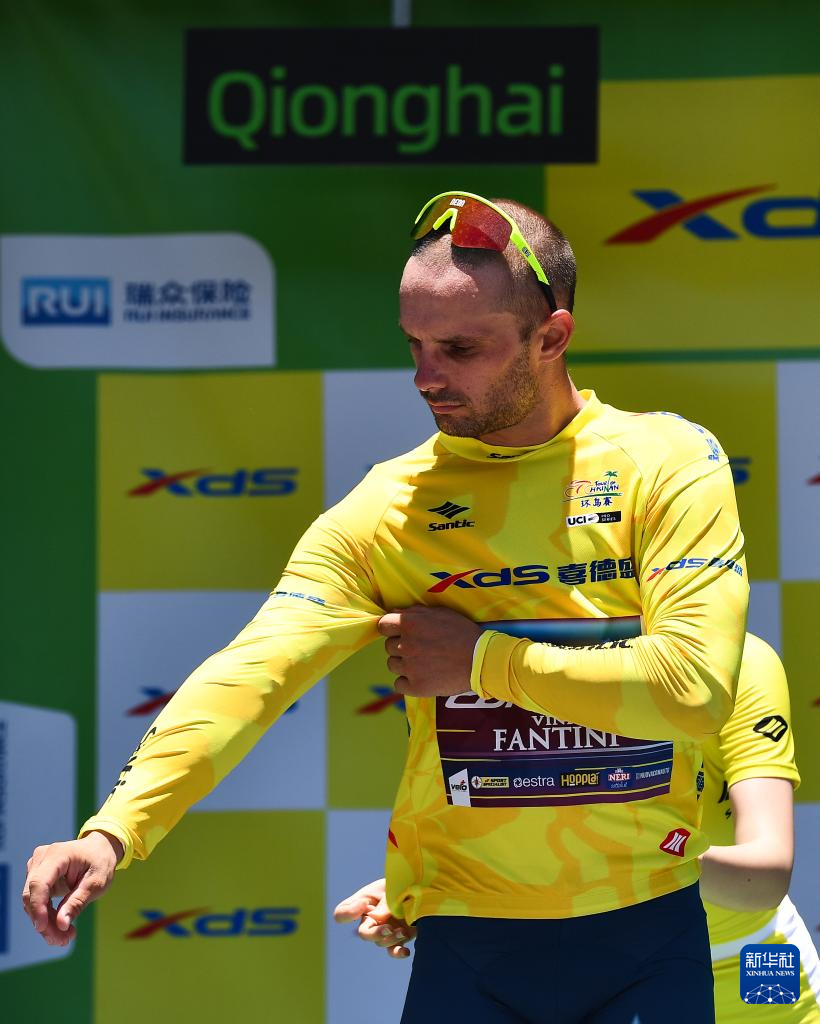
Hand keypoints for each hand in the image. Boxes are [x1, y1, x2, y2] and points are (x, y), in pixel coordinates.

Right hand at [22, 831, 122, 945]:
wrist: (100, 850)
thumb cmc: (100, 862)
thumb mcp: (97, 883)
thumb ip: (78, 902)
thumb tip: (61, 924)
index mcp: (58, 855)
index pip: (39, 883)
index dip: (38, 907)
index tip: (43, 929)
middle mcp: (42, 859)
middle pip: (32, 896)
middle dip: (44, 922)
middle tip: (63, 940)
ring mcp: (37, 867)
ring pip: (32, 902)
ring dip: (46, 924)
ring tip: (66, 937)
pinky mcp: (37, 877)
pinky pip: (36, 902)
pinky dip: (46, 917)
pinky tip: (61, 929)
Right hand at [333, 878, 415, 959]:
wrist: (418, 885)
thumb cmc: (400, 882)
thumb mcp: (391, 887)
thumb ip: (384, 902)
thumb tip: (376, 919)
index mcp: (363, 903)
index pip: (341, 914)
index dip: (348, 913)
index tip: (363, 903)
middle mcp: (370, 919)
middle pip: (363, 933)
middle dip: (375, 934)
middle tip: (388, 928)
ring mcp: (384, 929)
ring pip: (380, 942)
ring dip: (391, 939)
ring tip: (403, 931)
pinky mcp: (398, 937)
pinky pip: (393, 950)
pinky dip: (398, 953)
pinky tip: (406, 951)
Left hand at [377, 605, 481, 697]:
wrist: (482, 660)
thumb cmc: (463, 633)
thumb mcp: (441, 613)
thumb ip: (415, 612)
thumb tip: (394, 612)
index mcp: (409, 624)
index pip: (383, 626)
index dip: (391, 629)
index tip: (401, 633)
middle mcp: (406, 645)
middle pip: (389, 647)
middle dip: (401, 646)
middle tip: (421, 649)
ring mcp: (410, 667)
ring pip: (392, 665)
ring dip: (404, 664)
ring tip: (424, 663)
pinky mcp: (416, 687)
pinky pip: (398, 684)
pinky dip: (407, 682)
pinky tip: (422, 677)